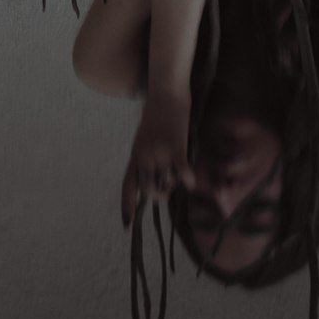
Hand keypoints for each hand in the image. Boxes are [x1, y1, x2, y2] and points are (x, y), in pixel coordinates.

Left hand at [121, 88, 195, 227]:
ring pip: (168, 182)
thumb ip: (145, 159)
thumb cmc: (158, 115)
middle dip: (161, 195)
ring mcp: (159, 151)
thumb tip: (154, 183)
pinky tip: (190, 182)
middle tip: (169, 188)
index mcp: (136, 155)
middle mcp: (144, 156)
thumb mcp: (144, 139)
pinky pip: (181, 170)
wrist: (166, 93)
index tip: (127, 224)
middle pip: (149, 191)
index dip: (127, 205)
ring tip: (179, 171)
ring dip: (175, 183)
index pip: (128, 185)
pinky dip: (186, 178)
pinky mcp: (175, 145)